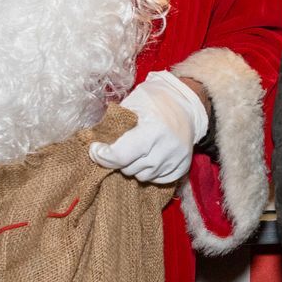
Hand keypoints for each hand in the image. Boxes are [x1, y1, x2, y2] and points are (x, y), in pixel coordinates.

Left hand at [90, 70, 208, 183]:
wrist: (185, 102)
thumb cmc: (155, 100)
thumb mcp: (132, 104)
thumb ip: (114, 124)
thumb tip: (96, 142)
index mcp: (153, 130)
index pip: (120, 156)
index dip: (102, 156)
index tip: (96, 150)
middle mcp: (167, 147)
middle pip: (130, 169)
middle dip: (120, 160)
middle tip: (120, 147)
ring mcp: (177, 159)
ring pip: (143, 177)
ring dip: (135, 167)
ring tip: (136, 152)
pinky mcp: (183, 166)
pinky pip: (159, 180)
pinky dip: (150, 172)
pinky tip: (149, 158)